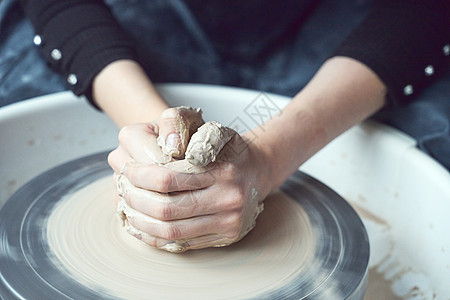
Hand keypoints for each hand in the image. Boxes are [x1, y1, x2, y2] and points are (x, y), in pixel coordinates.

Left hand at [108, 107, 269, 251]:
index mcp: (222, 171)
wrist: (259, 171)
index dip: (140, 176)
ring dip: (141, 222)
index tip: (127, 170)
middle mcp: (228, 200)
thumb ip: (192, 132)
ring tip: (127, 208)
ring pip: (172, 231)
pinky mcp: (226, 238)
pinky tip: (142, 226)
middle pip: (167, 209)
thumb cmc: (230, 150)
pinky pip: (182, 244)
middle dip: (136, 201)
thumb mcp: (216, 131)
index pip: (168, 179)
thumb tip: (166, 148)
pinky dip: (155, 237)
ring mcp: (229, 223)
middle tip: (123, 190)